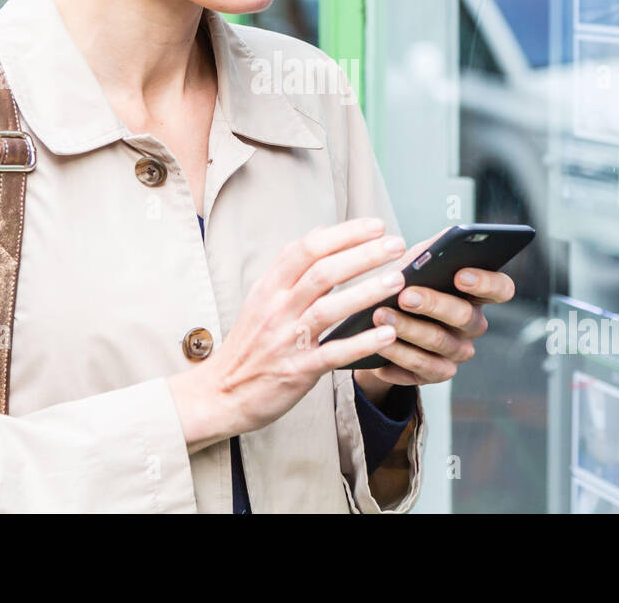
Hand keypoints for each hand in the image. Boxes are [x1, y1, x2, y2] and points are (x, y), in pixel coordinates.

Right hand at [167, 218, 409, 452]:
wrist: (220, 392)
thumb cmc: (249, 344)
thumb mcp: (262, 299)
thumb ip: (292, 270)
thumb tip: (324, 236)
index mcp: (269, 287)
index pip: (307, 248)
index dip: (344, 234)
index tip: (376, 226)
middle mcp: (276, 309)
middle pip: (322, 272)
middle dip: (363, 254)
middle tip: (397, 245)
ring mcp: (285, 340)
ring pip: (328, 309)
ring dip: (366, 292)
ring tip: (398, 281)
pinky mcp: (296, 371)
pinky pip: (332, 353)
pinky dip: (361, 342)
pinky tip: (387, 334)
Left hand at [356, 226, 515, 390]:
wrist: (376, 325)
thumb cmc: (403, 285)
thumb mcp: (415, 263)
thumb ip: (433, 250)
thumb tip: (449, 235)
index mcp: (476, 293)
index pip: (501, 288)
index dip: (486, 283)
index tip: (461, 275)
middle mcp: (473, 325)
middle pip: (466, 317)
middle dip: (434, 304)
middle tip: (405, 296)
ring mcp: (456, 352)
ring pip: (439, 343)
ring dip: (408, 329)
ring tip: (380, 315)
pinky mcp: (435, 373)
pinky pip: (420, 368)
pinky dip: (397, 355)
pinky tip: (378, 344)